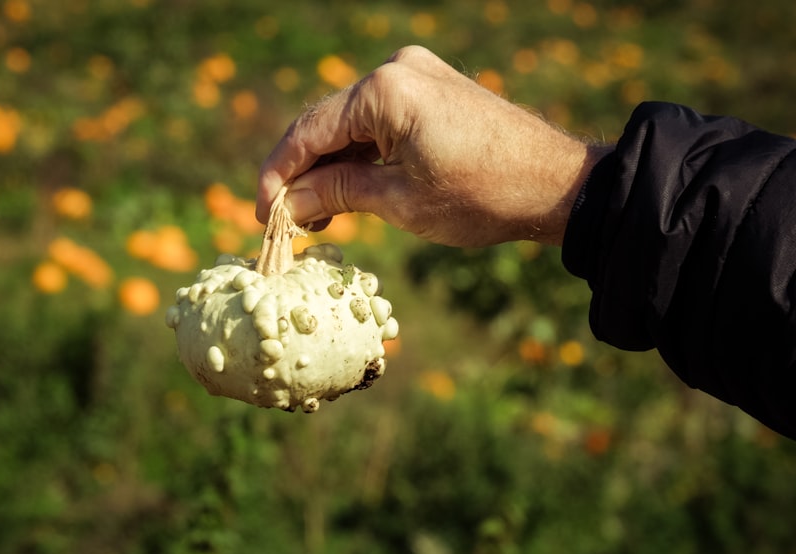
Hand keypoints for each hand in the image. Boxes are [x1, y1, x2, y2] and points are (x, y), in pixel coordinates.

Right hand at [257, 46, 609, 246]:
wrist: (556, 185)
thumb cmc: (481, 195)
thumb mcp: (399, 201)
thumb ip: (336, 194)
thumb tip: (286, 204)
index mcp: (385, 89)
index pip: (309, 132)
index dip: (278, 175)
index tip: (261, 214)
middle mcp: (397, 69)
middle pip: (326, 124)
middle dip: (302, 174)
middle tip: (284, 221)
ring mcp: (417, 75)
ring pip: (351, 125)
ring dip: (330, 168)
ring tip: (314, 216)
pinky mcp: (432, 90)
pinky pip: (378, 122)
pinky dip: (359, 156)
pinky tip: (345, 192)